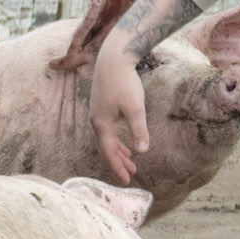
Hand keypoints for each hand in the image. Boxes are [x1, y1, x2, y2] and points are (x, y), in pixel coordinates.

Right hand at [89, 45, 148, 184]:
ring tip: (131, 162)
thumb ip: (138, 130)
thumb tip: (143, 151)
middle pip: (107, 147)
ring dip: (119, 150)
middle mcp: (96, 120)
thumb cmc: (124, 82)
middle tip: (131, 174)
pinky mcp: (102, 105)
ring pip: (108, 138)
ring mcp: (98, 112)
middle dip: (119, 161)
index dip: (118, 167)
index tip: (127, 180)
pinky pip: (109, 129)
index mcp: (101, 123)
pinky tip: (125, 142)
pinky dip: (117, 139)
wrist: (114, 57)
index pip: (109, 151)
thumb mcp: (135, 108)